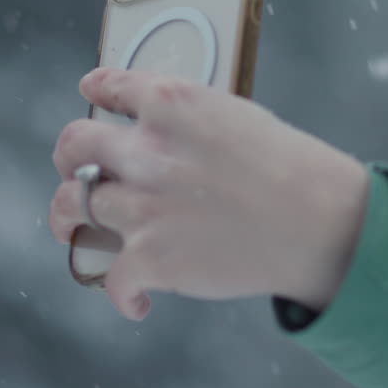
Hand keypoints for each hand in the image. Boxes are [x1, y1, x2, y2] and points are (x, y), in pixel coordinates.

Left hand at [49, 68, 369, 319]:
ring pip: (71, 205)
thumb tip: (170, 136)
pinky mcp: (150, 257)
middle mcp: (147, 151)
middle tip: (74, 171)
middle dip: (69, 159)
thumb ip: (192, 122)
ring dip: (69, 219)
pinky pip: (113, 277)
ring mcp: (142, 205)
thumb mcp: (239, 118)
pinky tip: (136, 301)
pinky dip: (123, 293)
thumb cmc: (294, 170)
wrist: (318, 223)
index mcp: (172, 105)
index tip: (91, 91)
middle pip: (74, 146)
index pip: (111, 85)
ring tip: (74, 230)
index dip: (98, 89)